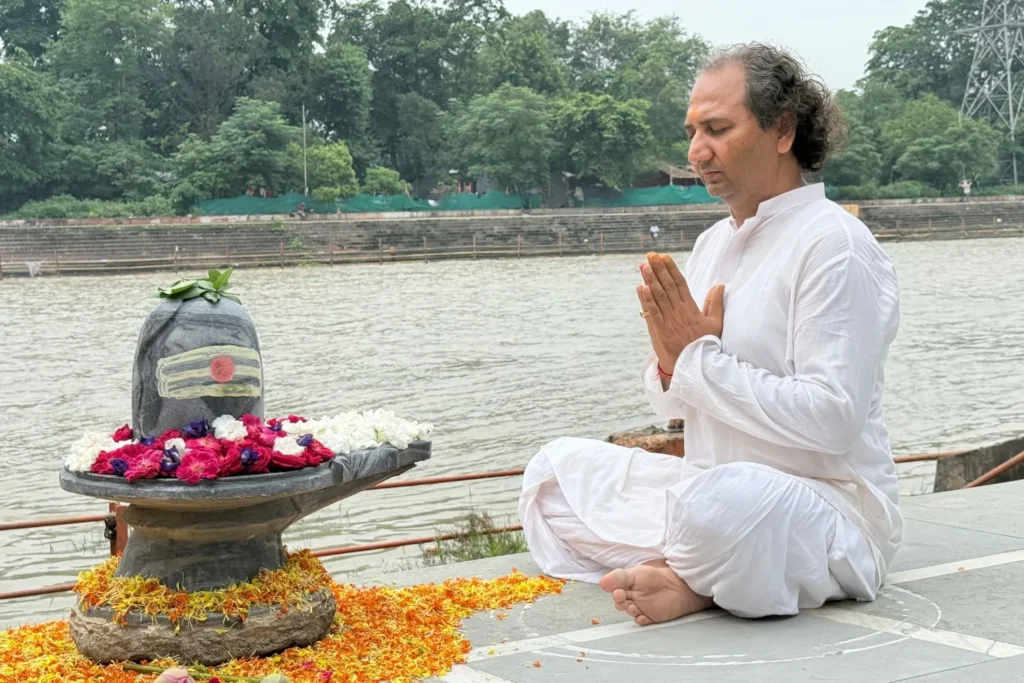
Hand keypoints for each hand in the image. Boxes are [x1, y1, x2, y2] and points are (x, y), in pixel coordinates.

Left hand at [638, 253, 724, 373]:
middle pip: (667, 286)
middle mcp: (679, 312)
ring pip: (658, 297)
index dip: (671, 269)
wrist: (695, 368)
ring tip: (643, 266)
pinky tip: (640, 288)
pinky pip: (652, 313)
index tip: (664, 257)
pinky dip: (646, 300)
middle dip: (658, 270)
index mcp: (692, 309)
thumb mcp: (715, 324)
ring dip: (650, 280)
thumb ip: (716, 304)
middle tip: (650, 256)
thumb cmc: (705, 346)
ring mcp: (668, 322)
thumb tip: (719, 286)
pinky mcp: (659, 331)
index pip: (680, 284)